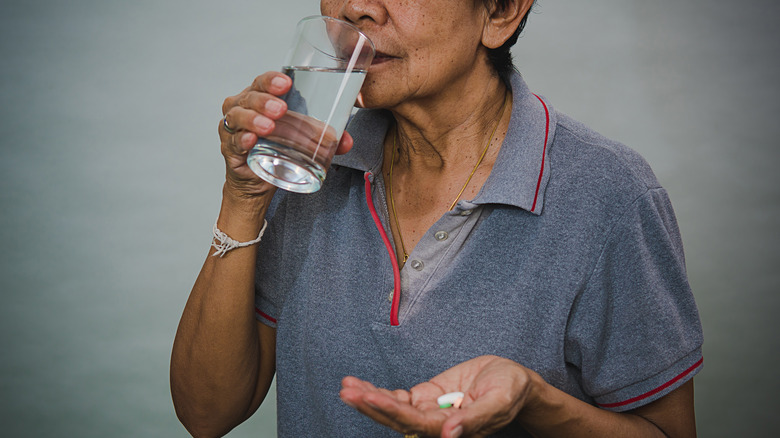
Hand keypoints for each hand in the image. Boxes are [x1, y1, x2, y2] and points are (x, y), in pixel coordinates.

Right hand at [219, 71, 354, 197]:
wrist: (259, 179)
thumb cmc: (278, 149)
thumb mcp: (302, 140)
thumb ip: (325, 140)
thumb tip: (347, 141)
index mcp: (260, 98)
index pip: (263, 82)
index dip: (272, 80)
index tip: (286, 83)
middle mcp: (243, 107)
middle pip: (250, 97)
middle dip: (265, 101)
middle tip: (281, 109)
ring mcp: (233, 127)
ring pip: (238, 116)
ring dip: (253, 119)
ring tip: (268, 127)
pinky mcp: (229, 147)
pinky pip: (232, 140)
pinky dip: (241, 139)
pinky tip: (250, 140)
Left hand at [339, 355, 536, 437]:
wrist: (513, 380)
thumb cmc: (512, 390)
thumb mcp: (499, 401)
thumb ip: (475, 419)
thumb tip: (449, 435)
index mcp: (452, 429)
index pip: (416, 423)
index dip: (392, 411)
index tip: (370, 396)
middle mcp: (436, 424)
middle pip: (397, 418)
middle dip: (371, 405)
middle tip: (348, 391)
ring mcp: (429, 410)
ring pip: (393, 408)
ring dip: (369, 398)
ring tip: (347, 386)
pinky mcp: (426, 397)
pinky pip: (399, 397)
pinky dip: (380, 391)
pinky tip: (360, 385)